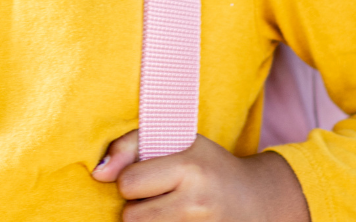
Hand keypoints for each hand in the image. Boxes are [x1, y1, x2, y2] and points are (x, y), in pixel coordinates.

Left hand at [93, 132, 307, 221]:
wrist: (257, 201)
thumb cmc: (208, 166)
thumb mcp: (177, 142)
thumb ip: (131, 145)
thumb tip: (98, 173)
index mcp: (189, 168)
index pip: (128, 183)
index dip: (131, 181)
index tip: (148, 177)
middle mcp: (196, 202)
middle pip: (131, 217)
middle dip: (138, 207)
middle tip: (159, 197)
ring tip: (169, 210)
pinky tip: (179, 221)